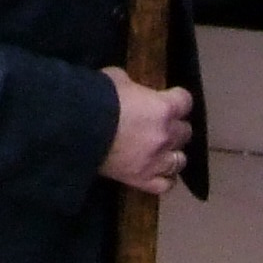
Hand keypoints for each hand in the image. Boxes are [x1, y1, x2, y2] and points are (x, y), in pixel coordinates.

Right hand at [102, 69, 193, 193]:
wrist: (76, 129)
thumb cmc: (97, 98)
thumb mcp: (117, 78)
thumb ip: (134, 86)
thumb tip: (134, 91)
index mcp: (163, 108)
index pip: (186, 101)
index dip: (177, 99)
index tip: (170, 98)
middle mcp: (166, 135)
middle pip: (185, 131)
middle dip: (174, 126)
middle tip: (160, 124)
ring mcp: (157, 161)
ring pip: (180, 159)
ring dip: (172, 152)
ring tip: (160, 149)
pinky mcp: (143, 180)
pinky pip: (166, 184)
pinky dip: (165, 177)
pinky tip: (159, 171)